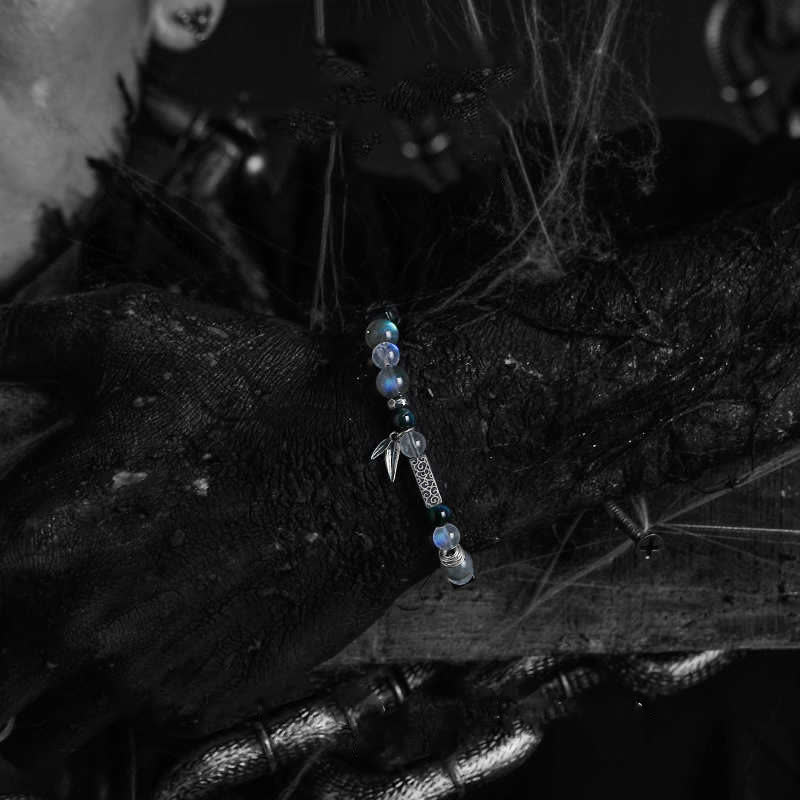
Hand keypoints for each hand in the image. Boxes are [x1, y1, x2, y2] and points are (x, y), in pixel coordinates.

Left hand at [0, 285, 428, 765]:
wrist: (377, 458)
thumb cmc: (258, 394)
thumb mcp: (128, 332)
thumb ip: (21, 344)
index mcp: (32, 540)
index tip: (15, 554)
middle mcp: (73, 632)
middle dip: (3, 642)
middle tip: (39, 598)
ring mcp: (141, 681)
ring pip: (31, 742)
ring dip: (41, 693)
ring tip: (86, 635)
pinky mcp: (205, 702)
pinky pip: (127, 727)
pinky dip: (126, 696)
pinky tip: (170, 630)